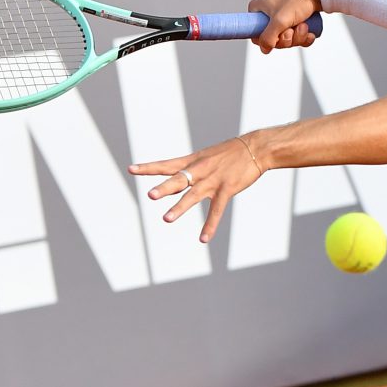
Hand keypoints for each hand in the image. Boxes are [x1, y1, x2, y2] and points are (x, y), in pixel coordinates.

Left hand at [128, 133, 265, 242]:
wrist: (256, 148)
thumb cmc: (231, 153)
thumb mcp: (207, 156)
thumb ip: (192, 168)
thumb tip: (181, 177)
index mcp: (193, 161)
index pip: (167, 165)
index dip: (149, 168)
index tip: (131, 169)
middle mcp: (200, 170)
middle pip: (178, 180)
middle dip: (164, 188)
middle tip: (150, 196)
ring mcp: (213, 180)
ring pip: (194, 195)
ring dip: (180, 207)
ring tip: (166, 219)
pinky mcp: (227, 189)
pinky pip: (217, 210)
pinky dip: (210, 225)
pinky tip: (203, 238)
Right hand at [247, 0, 321, 53]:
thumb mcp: (279, 21)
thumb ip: (268, 38)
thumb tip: (264, 48)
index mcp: (258, 10)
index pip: (255, 34)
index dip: (268, 40)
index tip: (277, 36)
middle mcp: (268, 13)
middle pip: (273, 39)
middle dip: (287, 38)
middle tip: (292, 29)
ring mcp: (282, 17)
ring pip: (287, 39)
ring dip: (297, 37)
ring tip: (303, 25)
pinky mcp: (294, 20)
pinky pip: (296, 37)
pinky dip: (303, 37)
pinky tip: (309, 30)